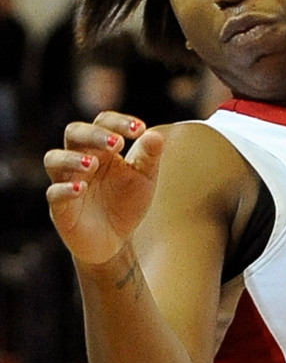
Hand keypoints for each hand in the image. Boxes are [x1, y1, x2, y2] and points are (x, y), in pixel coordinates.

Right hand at [44, 111, 164, 265]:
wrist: (117, 241)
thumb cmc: (127, 202)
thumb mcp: (145, 178)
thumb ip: (150, 157)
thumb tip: (155, 135)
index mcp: (102, 148)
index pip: (103, 122)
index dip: (118, 122)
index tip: (139, 129)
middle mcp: (80, 159)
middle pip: (74, 133)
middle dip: (94, 134)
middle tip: (118, 144)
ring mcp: (67, 182)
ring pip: (54, 159)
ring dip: (72, 158)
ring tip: (93, 164)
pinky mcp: (61, 208)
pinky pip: (54, 193)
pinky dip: (65, 189)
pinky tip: (81, 188)